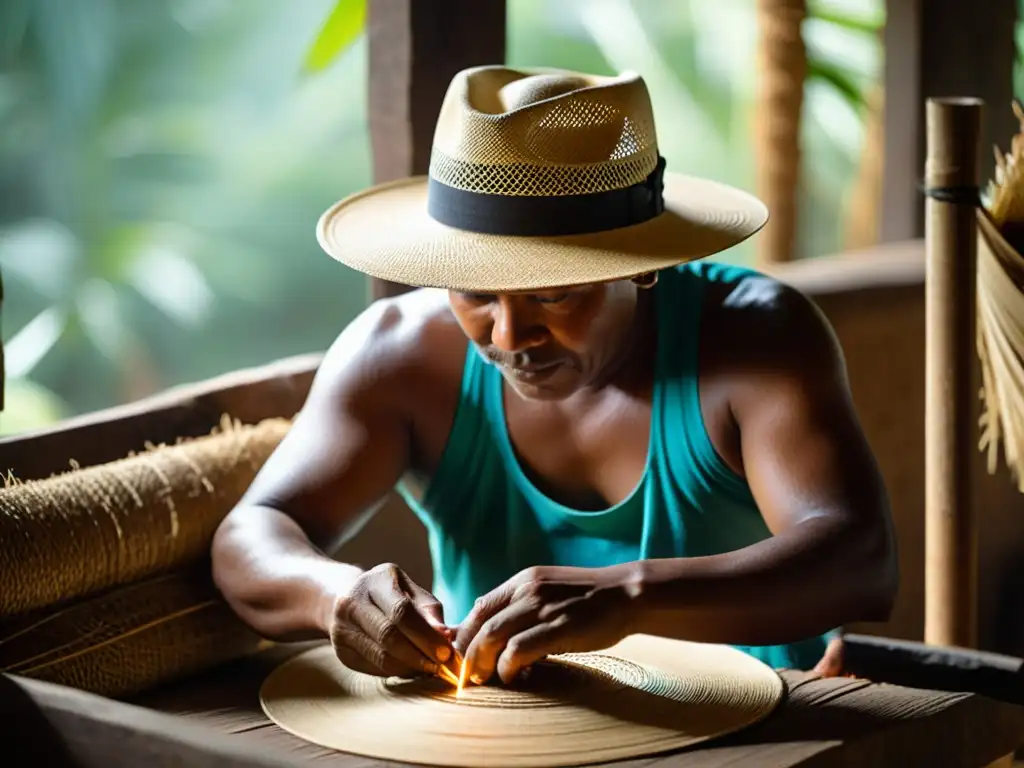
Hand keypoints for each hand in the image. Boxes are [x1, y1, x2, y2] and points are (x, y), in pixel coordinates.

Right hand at [328, 562, 453, 677]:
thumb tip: (446, 638)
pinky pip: (373, 667)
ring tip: (428, 670)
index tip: (446, 653)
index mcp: (376, 580)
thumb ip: (430, 613)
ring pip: (380, 656)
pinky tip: (410, 670)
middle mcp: (352, 601)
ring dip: (409, 668)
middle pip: (388, 635)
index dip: (425, 635)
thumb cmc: (393, 595)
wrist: (350, 598)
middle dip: (418, 655)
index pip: (401, 611)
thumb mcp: (413, 593)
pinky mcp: (340, 650)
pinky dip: (396, 672)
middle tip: (439, 667)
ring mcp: (341, 627)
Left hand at [454, 565, 636, 685]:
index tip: (463, 657)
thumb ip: (522, 605)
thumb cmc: (589, 600)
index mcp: (524, 581)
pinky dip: (508, 666)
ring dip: (482, 662)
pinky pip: (518, 649)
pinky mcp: (558, 627)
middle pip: (480, 624)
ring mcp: (543, 607)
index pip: (480, 608)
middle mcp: (528, 590)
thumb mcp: (549, 591)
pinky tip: (513, 676)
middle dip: (467, 654)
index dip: (464, 635)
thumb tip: (492, 628)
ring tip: (483, 679)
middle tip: (468, 675)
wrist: (626, 594)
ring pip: (493, 636)